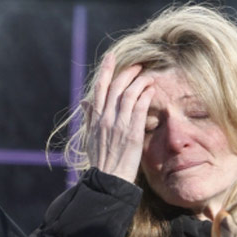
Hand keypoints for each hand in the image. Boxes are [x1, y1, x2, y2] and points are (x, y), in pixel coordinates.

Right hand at [85, 53, 154, 181]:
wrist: (107, 180)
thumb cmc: (100, 161)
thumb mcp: (90, 137)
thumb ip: (89, 117)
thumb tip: (85, 101)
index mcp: (95, 119)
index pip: (99, 88)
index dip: (105, 70)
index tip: (111, 57)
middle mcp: (105, 119)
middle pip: (116, 87)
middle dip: (127, 72)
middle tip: (138, 65)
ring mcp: (118, 125)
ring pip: (129, 95)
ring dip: (140, 82)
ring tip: (148, 77)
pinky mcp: (131, 133)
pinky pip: (139, 109)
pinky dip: (145, 96)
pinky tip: (151, 90)